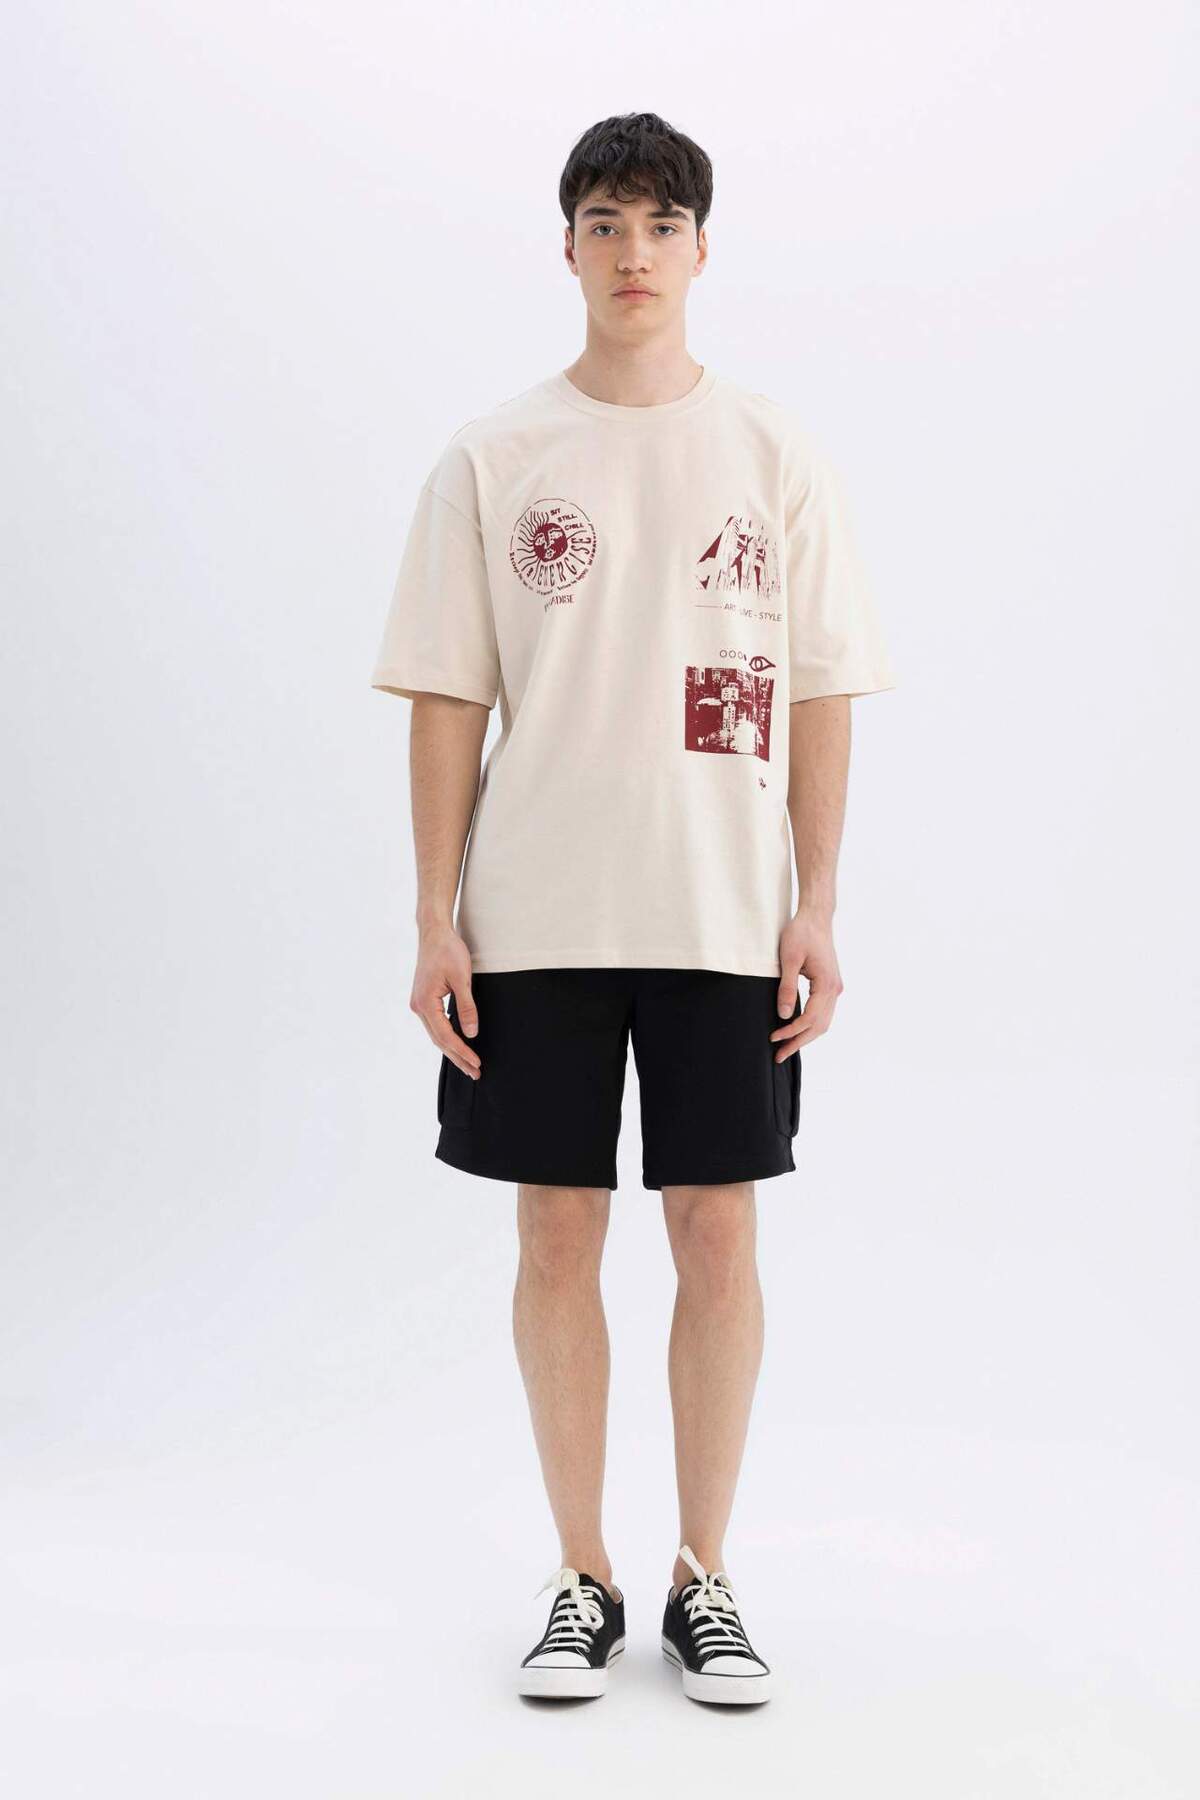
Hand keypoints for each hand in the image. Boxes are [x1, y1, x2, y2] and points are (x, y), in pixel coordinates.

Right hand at [410, 925, 481, 1078]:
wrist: (434, 932)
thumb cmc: (448, 951)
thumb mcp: (462, 979)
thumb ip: (467, 1007)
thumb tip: (471, 1033)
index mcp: (425, 1003)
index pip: (446, 1036)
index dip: (462, 1052)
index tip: (477, 1063)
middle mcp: (418, 1007)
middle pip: (439, 1040)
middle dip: (457, 1057)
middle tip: (475, 1072)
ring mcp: (419, 1003)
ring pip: (436, 1034)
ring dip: (452, 1050)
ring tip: (468, 1064)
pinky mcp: (423, 999)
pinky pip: (435, 1025)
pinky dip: (447, 1037)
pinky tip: (457, 1044)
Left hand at [771, 908, 843, 1058]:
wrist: (816, 917)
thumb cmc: (801, 933)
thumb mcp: (789, 959)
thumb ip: (787, 988)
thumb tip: (784, 1015)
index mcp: (826, 984)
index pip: (809, 1018)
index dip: (791, 1032)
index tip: (773, 1038)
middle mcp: (834, 989)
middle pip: (819, 1026)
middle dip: (799, 1042)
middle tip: (779, 1056)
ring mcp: (834, 987)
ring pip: (823, 1021)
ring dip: (805, 1036)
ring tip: (786, 1047)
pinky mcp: (830, 984)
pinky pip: (823, 1012)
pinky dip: (811, 1025)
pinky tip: (797, 1030)